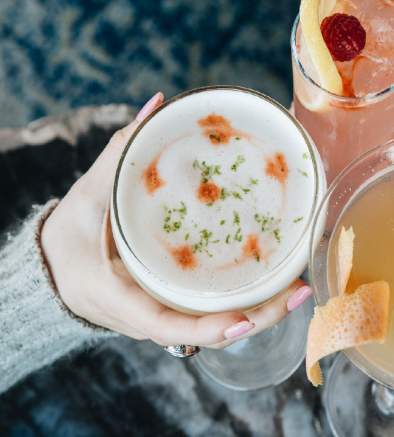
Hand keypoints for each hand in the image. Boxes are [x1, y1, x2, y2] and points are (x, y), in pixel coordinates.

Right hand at [40, 93, 311, 350]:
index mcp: (121, 299)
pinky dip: (244, 302)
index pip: (166, 325)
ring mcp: (164, 317)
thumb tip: (157, 105)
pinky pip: (212, 312)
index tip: (244, 320)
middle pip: (209, 330)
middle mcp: (147, 318)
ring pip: (216, 326)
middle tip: (300, 289)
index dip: (208, 328)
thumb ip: (121, 152)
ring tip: (300, 286)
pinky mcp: (173, 308)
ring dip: (260, 312)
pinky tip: (277, 281)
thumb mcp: (88, 194)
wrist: (51, 270)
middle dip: (258, 318)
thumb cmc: (66, 237)